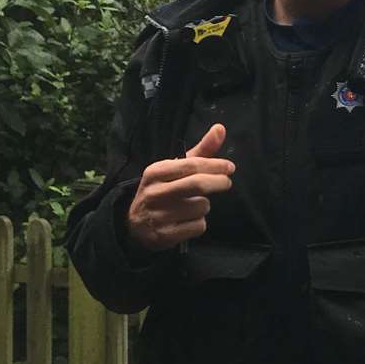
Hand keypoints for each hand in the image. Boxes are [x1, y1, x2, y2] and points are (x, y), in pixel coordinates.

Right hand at [126, 124, 234, 251]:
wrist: (134, 225)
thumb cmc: (163, 190)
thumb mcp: (175, 169)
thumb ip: (201, 151)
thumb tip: (220, 128)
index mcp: (155, 172)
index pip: (191, 165)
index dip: (215, 165)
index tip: (229, 167)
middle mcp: (154, 192)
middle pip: (197, 185)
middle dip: (219, 182)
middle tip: (226, 182)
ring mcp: (158, 215)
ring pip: (201, 207)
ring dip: (205, 206)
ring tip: (192, 205)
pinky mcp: (164, 235)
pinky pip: (197, 226)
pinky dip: (199, 224)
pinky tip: (187, 221)